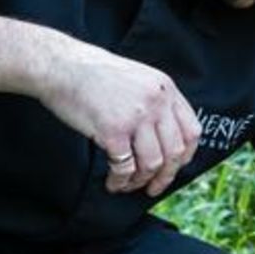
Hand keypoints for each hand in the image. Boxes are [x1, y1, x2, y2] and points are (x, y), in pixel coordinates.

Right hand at [40, 44, 201, 196]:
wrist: (62, 66)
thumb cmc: (94, 74)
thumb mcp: (139, 78)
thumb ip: (156, 102)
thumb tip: (164, 138)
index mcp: (166, 89)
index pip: (192, 131)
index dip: (185, 156)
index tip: (175, 168)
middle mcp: (157, 102)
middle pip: (175, 152)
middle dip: (165, 176)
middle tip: (153, 187)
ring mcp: (137, 117)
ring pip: (152, 163)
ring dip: (141, 181)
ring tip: (128, 184)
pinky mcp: (113, 130)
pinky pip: (125, 167)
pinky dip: (120, 180)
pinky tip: (113, 182)